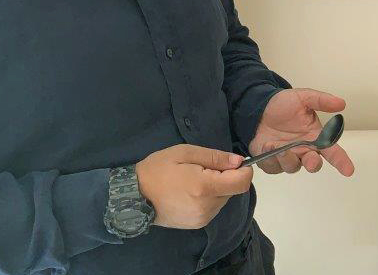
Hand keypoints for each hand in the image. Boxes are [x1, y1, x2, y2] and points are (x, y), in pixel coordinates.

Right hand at [135, 144, 253, 228]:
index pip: (242, 183)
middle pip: (233, 190)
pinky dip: (209, 198)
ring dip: (217, 188)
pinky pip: (213, 208)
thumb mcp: (185, 153)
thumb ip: (215, 157)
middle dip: (225, 178)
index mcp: (205, 187)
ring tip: (193, 181)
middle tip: (203, 169)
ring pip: (224, 199)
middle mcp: (207, 206)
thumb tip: (239, 162)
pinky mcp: (197, 224)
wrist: (134, 196)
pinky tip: (190, 192)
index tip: (233, 163)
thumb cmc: (158, 169)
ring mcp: (202, 218)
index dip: (244, 171)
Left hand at [249, 88, 354, 176]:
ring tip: (276, 146)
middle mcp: (304, 150)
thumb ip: (321, 100)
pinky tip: (267, 145)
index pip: (332, 151)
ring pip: (293, 167)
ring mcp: (288, 157)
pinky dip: (270, 159)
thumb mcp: (303, 97)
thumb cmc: (282, 104)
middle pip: (314, 164)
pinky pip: (273, 168)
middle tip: (310, 160)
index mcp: (315, 137)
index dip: (342, 161)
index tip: (349, 170)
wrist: (258, 108)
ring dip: (287, 159)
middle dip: (313, 164)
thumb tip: (341, 103)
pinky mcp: (272, 162)